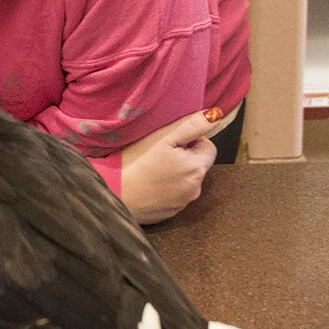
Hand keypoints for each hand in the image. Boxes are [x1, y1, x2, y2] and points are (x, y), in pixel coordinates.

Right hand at [115, 108, 226, 224]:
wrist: (115, 195)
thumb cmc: (135, 163)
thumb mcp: (163, 138)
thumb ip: (191, 126)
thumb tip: (214, 115)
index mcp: (197, 168)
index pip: (209, 147)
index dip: (191, 141)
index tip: (171, 142)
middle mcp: (195, 188)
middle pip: (199, 164)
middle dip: (185, 157)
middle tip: (160, 154)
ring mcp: (183, 203)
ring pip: (188, 180)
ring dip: (177, 173)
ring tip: (153, 169)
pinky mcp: (171, 212)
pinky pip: (177, 194)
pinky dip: (168, 188)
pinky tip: (151, 183)